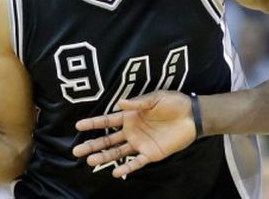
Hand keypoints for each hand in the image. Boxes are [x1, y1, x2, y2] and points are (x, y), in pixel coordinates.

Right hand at [73, 91, 194, 177]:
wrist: (193, 116)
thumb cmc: (174, 103)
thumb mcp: (157, 97)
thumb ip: (139, 102)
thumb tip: (120, 103)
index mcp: (131, 116)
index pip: (108, 121)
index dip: (93, 123)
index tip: (78, 126)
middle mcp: (132, 131)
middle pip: (108, 140)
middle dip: (92, 144)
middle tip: (76, 151)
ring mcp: (140, 143)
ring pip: (117, 152)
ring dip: (104, 157)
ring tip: (90, 161)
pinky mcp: (151, 153)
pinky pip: (136, 162)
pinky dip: (126, 167)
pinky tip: (116, 172)